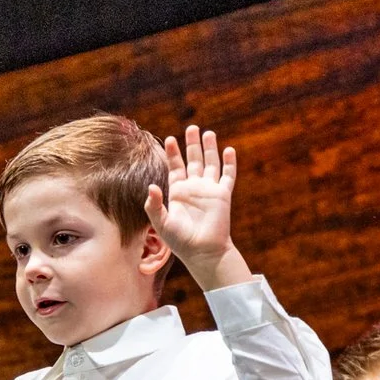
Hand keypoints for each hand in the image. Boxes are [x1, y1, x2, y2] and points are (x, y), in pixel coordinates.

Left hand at [144, 126, 248, 291]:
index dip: (173, 153)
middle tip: (192, 127)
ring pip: (211, 164)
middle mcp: (194, 188)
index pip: (175, 167)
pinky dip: (229, 163)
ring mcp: (209, 190)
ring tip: (208, 133)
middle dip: (192, 144)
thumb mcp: (161, 223)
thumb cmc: (180, 241)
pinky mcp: (223, 195)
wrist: (203, 252)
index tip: (170, 139)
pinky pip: (227, 176)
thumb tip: (151, 186)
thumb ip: (153, 205)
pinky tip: (228, 150)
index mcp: (178, 192)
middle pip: (193, 160)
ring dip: (209, 148)